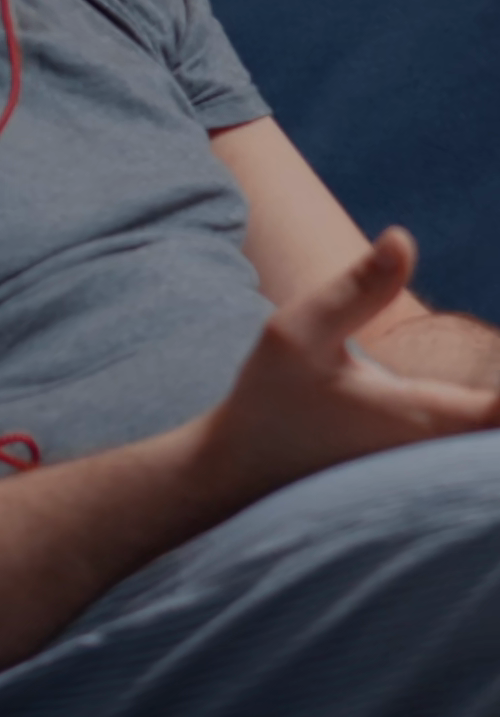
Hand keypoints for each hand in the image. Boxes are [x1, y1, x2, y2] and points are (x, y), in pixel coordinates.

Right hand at [203, 227, 499, 504]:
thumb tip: (404, 238)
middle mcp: (437, 453)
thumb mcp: (298, 330)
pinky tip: (493, 404)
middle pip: (499, 437)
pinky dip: (491, 424)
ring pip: (488, 450)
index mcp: (420, 417)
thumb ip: (355, 287)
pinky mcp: (420, 477)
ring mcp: (430, 472)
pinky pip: (476, 455)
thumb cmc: (269, 398)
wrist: (241, 470)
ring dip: (498, 411)